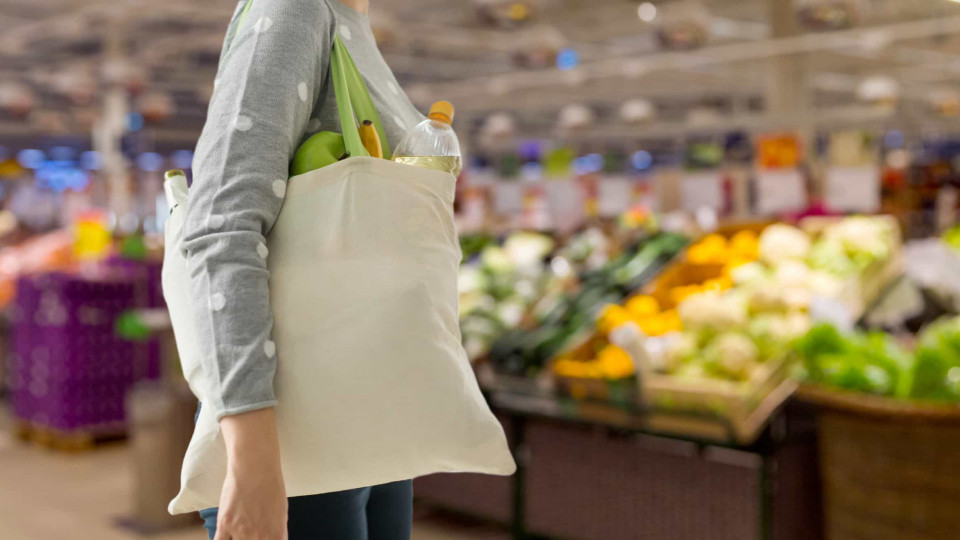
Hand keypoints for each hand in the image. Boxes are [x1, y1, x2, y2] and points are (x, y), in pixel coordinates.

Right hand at [215, 408, 287, 539]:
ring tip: (238, 531)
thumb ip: (275, 533)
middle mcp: (260, 538)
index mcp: (277, 536)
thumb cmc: (271, 486)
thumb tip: (272, 539)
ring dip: (237, 539)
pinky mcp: (225, 524)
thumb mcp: (281, 513)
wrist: (256, 467)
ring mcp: (242, 532)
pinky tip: (224, 536)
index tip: (260, 539)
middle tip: (247, 534)